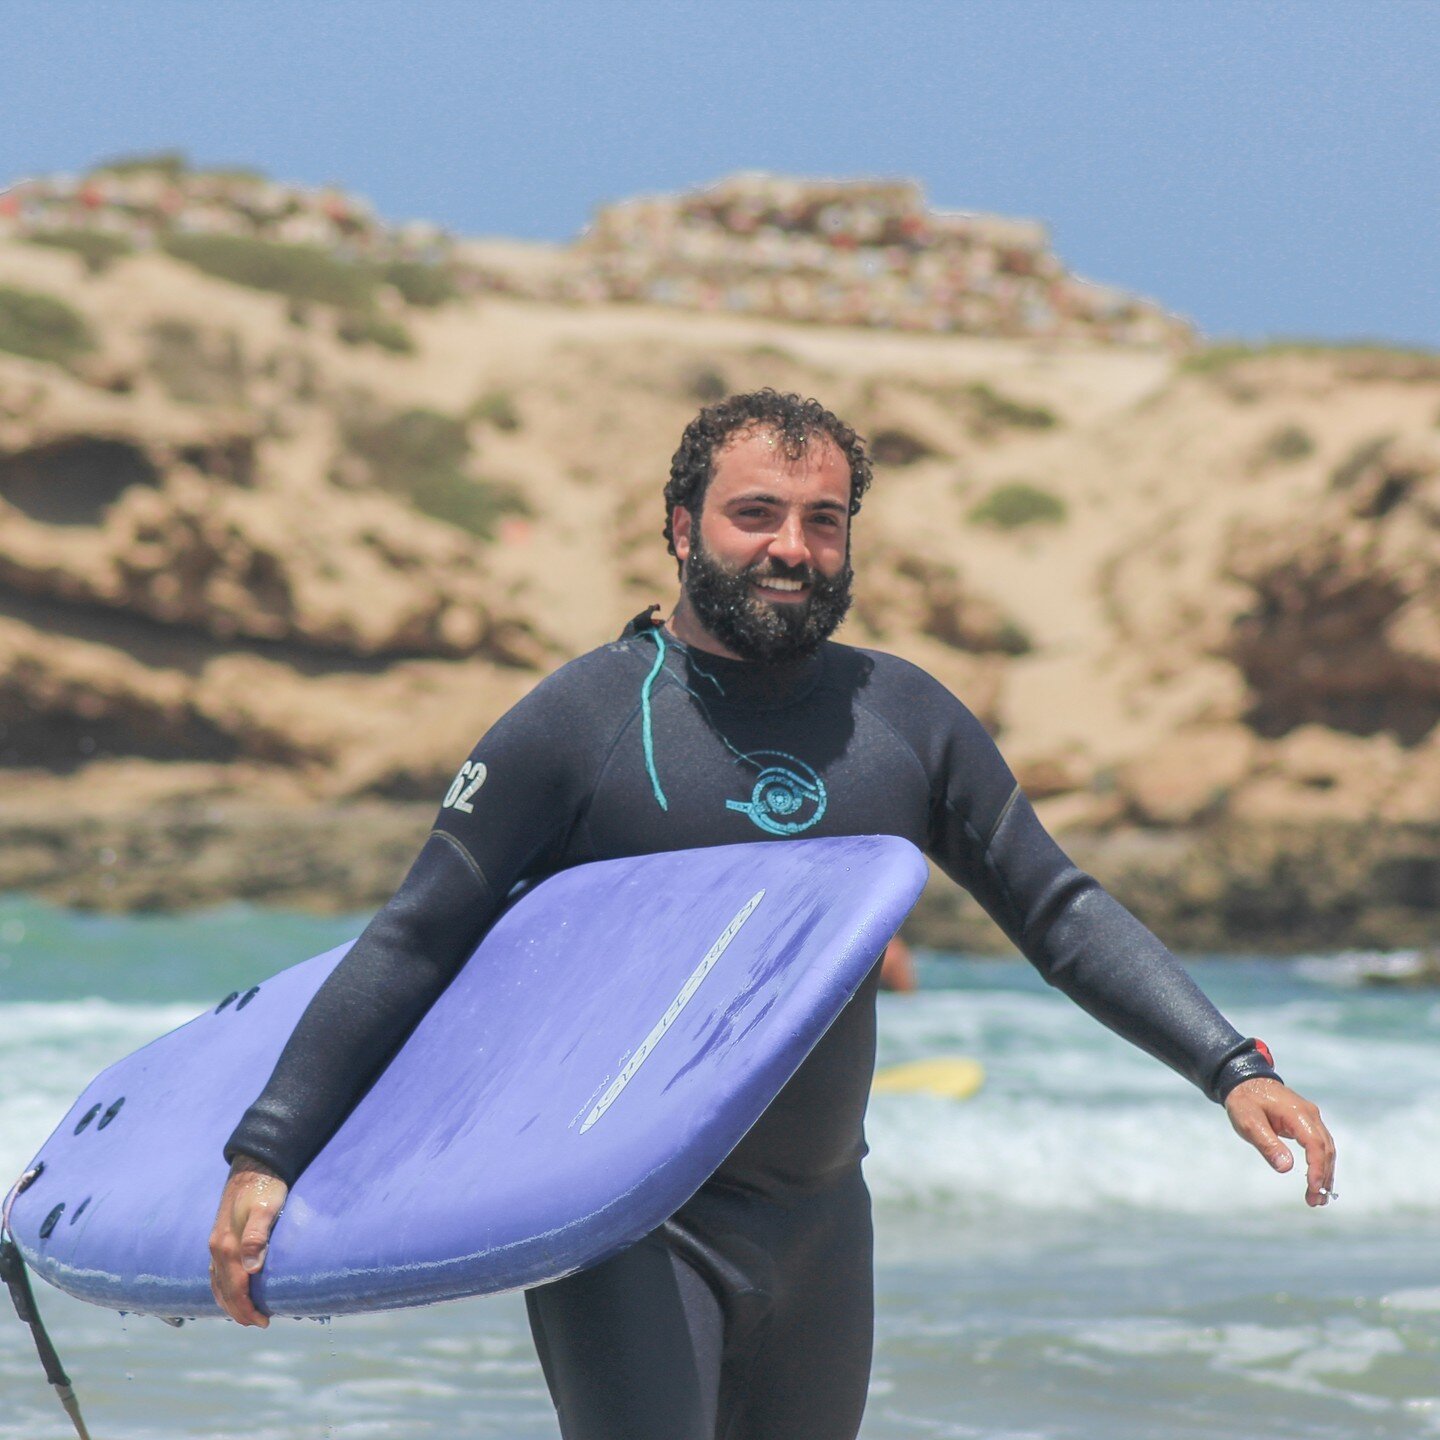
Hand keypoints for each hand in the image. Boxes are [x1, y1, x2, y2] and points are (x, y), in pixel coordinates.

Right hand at [208, 1155, 288, 1325]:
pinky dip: (222, 1288)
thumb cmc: (265, 1187)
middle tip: (259, 1323)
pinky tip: (230, 1291)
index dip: (247, 1308)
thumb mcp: (266, 1209)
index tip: (263, 1321)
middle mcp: (216, 1248)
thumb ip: (257, 1237)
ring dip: (229, 1302)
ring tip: (246, 1314)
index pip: (235, 1288)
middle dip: (239, 1311)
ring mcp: (215, 1243)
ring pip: (217, 1283)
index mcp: (226, 1245)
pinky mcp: (219, 1238)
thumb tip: (252, 1270)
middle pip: (223, 1290)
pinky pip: (215, 1272)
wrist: (253, 1165)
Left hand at [1223, 1077, 1335, 1206]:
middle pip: (1325, 1149)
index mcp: (1297, 1113)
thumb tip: (1286, 1168)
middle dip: (1323, 1177)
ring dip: (1325, 1173)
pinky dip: (1320, 1163)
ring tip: (1318, 1198)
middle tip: (1316, 1201)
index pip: (1315, 1144)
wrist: (1244, 1080)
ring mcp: (1310, 1117)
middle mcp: (1310, 1114)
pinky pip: (1319, 1144)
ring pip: (1326, 1148)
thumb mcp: (1249, 1123)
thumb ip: (1267, 1144)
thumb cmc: (1245, 1101)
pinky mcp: (1306, 1121)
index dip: (1317, 1168)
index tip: (1314, 1188)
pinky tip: (1316, 1180)